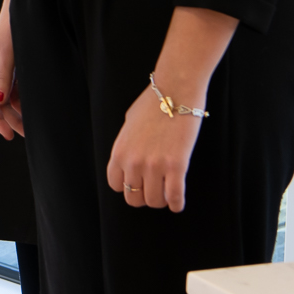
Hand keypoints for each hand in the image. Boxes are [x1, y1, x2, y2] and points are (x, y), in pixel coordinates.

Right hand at [0, 0, 23, 139]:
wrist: (23, 6)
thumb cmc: (14, 26)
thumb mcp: (9, 53)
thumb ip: (5, 77)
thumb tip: (0, 102)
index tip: (9, 135)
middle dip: (10, 119)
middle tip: (26, 134)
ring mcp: (3, 68)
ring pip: (7, 96)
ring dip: (18, 110)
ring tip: (32, 123)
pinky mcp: (14, 65)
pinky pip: (15, 87)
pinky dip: (22, 98)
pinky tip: (32, 106)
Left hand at [105, 75, 204, 211]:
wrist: (175, 90)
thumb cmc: (153, 103)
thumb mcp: (129, 123)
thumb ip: (127, 143)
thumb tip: (131, 155)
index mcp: (119, 151)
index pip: (116, 185)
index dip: (128, 187)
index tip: (138, 184)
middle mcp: (133, 162)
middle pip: (133, 198)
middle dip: (144, 197)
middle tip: (155, 190)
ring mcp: (154, 165)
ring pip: (154, 201)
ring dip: (162, 200)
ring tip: (168, 193)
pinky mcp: (176, 166)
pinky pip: (175, 197)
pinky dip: (177, 204)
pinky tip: (178, 202)